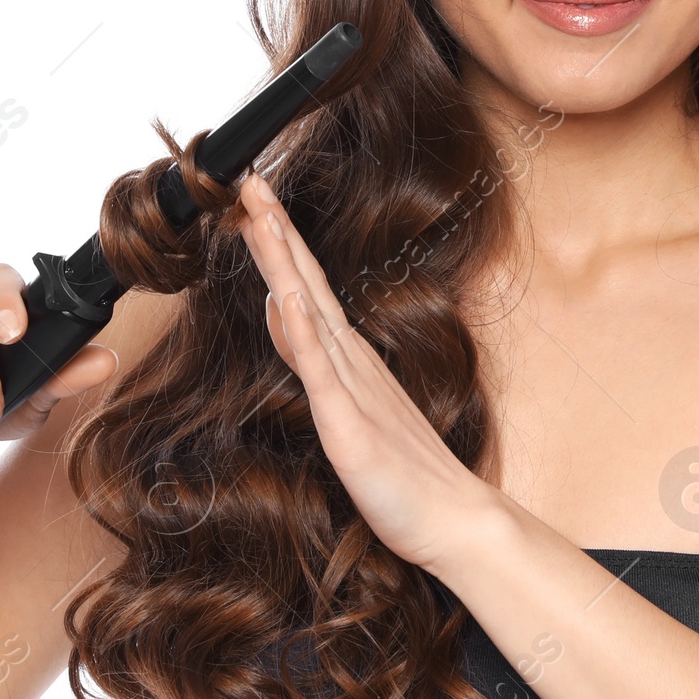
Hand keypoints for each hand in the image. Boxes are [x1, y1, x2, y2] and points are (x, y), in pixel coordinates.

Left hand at [235, 172, 502, 571]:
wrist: (451, 519)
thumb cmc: (403, 474)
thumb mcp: (344, 408)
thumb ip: (312, 357)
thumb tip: (281, 310)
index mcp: (347, 356)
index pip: (305, 285)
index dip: (278, 241)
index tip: (253, 199)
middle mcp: (349, 358)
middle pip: (304, 280)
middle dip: (274, 229)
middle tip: (247, 179)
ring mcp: (350, 386)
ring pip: (308, 309)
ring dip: (284, 260)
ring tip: (260, 214)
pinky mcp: (349, 421)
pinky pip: (320, 369)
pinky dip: (302, 328)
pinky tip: (287, 295)